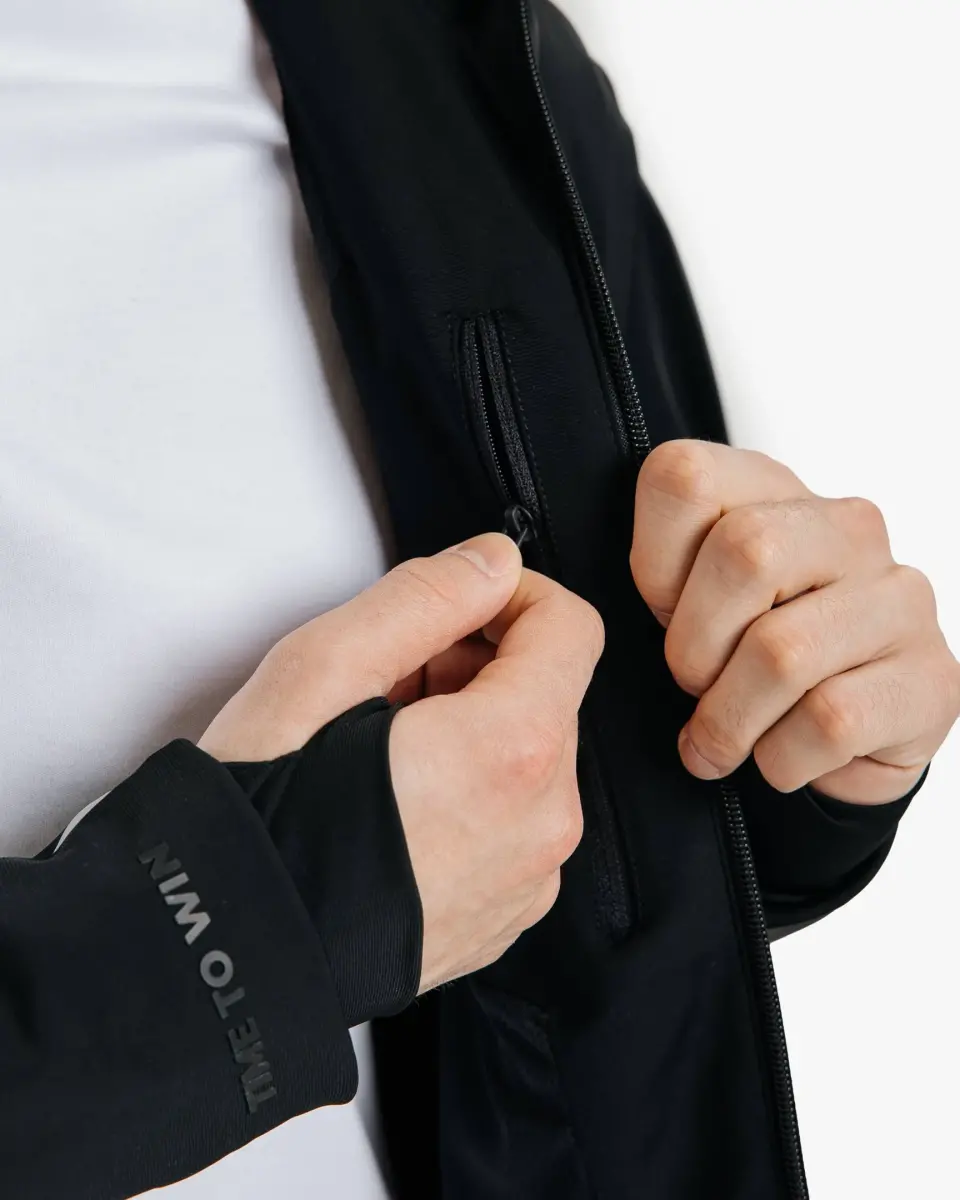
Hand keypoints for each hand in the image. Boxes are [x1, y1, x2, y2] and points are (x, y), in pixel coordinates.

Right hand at [198, 532, 603, 992]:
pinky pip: (517, 823)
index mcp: (512, 753)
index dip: (513, 595)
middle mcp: (542, 824)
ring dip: (474, 728)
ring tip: (381, 746)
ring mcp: (528, 880)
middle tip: (389, 681)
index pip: (570, 629)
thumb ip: (426, 598)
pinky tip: (398, 803)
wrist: (225, 954)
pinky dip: (474, 792)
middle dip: (478, 665)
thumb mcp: (323, 670)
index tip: (456, 602)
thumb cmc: (259, 816)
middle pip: (549, 694)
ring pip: (533, 758)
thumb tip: (496, 561)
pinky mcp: (505, 917)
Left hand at [630, 440, 959, 804]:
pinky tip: (781, 755)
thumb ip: (653, 575)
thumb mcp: (688, 603)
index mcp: (771, 490)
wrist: (844, 736)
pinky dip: (781, 759)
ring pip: (783, 650)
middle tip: (695, 684)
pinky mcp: (931, 677)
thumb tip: (574, 605)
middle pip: (744, 553)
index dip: (653, 562)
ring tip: (727, 735)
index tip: (663, 611)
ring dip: (731, 718)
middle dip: (695, 647)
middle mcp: (846, 528)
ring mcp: (898, 598)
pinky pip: (830, 720)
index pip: (682, 477)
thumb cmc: (748, 659)